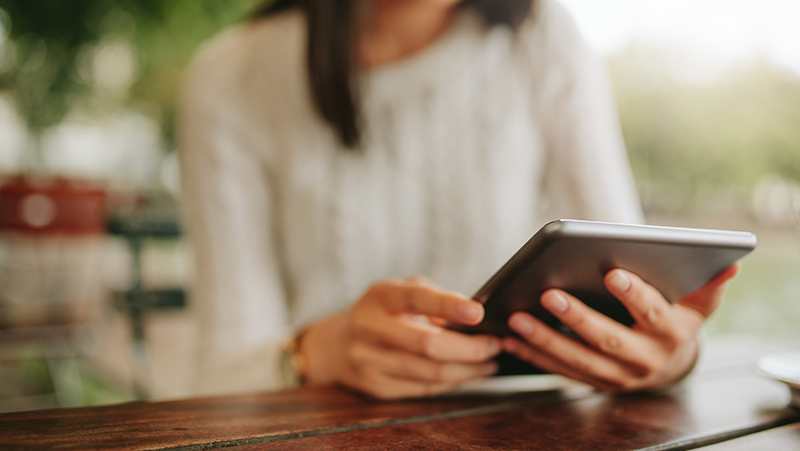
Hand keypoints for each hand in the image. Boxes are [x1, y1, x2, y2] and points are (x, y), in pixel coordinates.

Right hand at [298, 277, 501, 398]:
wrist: (334, 345)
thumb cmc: (380, 312)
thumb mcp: (397, 291)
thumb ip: (430, 296)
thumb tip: (472, 316)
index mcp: (379, 296)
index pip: (415, 299)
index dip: (447, 305)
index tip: (477, 312)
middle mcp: (368, 328)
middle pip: (428, 345)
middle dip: (469, 348)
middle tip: (494, 344)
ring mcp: (369, 361)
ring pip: (430, 373)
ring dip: (467, 370)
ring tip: (489, 362)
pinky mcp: (376, 387)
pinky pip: (424, 389)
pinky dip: (451, 382)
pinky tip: (467, 374)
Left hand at [502, 263, 739, 390]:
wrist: (669, 363)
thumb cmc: (677, 316)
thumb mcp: (698, 302)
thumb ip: (708, 282)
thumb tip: (731, 262)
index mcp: (671, 332)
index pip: (652, 312)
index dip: (635, 294)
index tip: (611, 271)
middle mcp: (646, 359)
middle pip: (609, 340)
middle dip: (578, 318)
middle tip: (548, 294)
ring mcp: (619, 376)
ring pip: (579, 361)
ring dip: (546, 341)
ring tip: (517, 318)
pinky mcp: (596, 383)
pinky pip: (562, 371)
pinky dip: (535, 356)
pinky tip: (512, 338)